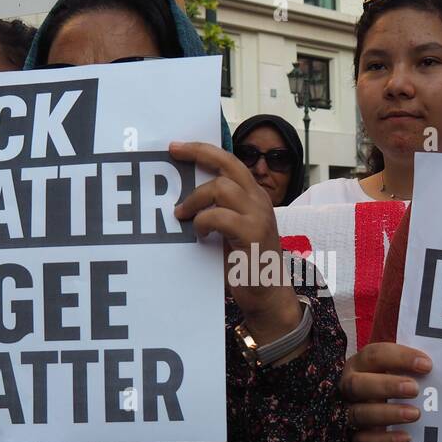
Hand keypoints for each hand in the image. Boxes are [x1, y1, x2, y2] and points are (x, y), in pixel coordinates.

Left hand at [169, 141, 302, 343]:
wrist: (268, 295)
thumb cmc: (244, 264)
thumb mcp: (229, 231)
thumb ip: (215, 212)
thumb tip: (179, 200)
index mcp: (253, 196)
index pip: (230, 162)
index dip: (203, 150)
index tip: (177, 146)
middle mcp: (259, 200)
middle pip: (227, 163)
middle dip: (197, 153)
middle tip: (172, 153)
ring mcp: (259, 215)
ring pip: (221, 188)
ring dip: (194, 200)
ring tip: (181, 215)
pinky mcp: (253, 234)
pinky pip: (220, 216)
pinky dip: (203, 221)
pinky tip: (199, 233)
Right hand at [338, 342, 432, 441]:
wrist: (388, 421)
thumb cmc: (401, 389)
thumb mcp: (406, 374)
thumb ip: (419, 368)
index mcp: (361, 365)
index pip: (374, 355)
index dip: (399, 358)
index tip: (427, 365)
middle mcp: (350, 387)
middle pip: (357, 384)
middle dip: (386, 385)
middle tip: (415, 389)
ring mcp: (350, 414)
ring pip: (359, 414)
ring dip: (387, 413)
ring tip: (415, 414)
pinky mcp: (355, 439)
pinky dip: (384, 441)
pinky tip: (406, 438)